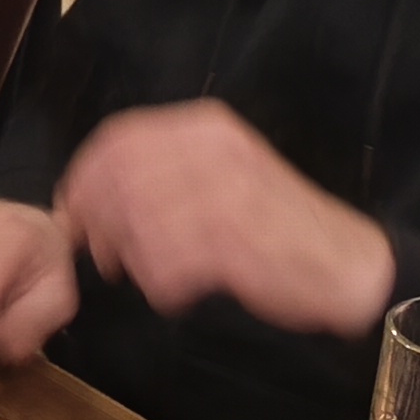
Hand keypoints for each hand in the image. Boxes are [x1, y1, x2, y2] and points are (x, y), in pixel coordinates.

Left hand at [55, 102, 395, 336]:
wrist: (345, 263)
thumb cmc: (273, 226)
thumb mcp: (219, 177)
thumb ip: (160, 175)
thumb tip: (88, 197)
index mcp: (206, 128)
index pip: (118, 136)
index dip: (84, 175)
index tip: (73, 210)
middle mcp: (213, 150)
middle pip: (118, 179)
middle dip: (98, 222)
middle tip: (104, 256)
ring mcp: (226, 193)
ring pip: (137, 223)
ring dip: (131, 258)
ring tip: (149, 275)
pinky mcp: (236, 240)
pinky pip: (167, 263)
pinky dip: (162, 284)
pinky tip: (178, 292)